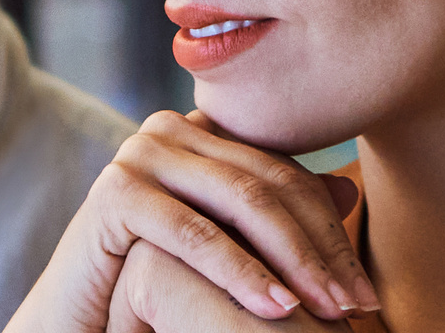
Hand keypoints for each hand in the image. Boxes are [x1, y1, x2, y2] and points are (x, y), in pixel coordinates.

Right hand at [5, 111, 378, 332]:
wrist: (79, 321)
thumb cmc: (155, 288)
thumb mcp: (232, 252)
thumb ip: (280, 218)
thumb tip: (351, 186)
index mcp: (205, 135)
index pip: (289, 173)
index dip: (333, 232)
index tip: (366, 291)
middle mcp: (172, 131)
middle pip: (271, 185)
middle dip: (321, 251)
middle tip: (356, 304)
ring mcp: (140, 153)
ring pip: (242, 203)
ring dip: (292, 262)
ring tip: (325, 310)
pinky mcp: (114, 191)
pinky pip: (193, 232)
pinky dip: (239, 272)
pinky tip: (274, 305)